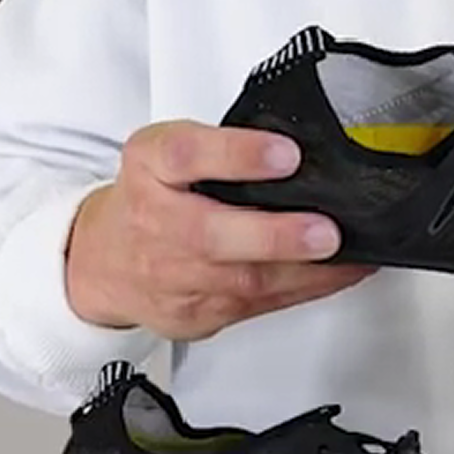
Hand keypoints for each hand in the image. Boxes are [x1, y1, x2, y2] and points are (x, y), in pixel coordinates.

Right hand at [64, 121, 371, 340]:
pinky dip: (305, 288)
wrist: (103, 262)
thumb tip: (302, 140)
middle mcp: (156, 222)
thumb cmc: (148, 197)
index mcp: (151, 166)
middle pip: (211, 235)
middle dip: (275, 236)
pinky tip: (336, 273)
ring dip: (306, 269)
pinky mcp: (196, 313)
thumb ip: (219, 144)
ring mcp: (174, 276)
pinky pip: (258, 305)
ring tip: (350, 252)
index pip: (185, 155)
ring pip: (243, 282)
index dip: (237, 154)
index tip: (285, 153)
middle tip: (324, 231)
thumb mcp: (165, 149)